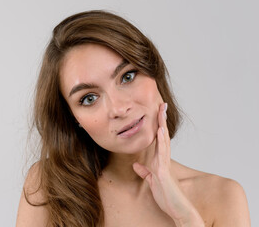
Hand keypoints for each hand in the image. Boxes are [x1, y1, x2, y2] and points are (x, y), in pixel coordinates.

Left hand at [133, 103, 203, 225]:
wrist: (178, 209)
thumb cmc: (167, 196)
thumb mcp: (152, 181)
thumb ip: (145, 172)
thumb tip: (136, 165)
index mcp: (159, 161)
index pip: (158, 140)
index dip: (157, 127)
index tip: (157, 113)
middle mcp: (163, 160)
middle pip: (162, 136)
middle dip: (161, 120)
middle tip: (161, 104)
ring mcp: (165, 165)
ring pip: (163, 142)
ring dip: (162, 126)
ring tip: (161, 111)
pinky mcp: (164, 172)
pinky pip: (162, 154)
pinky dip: (162, 142)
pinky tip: (160, 132)